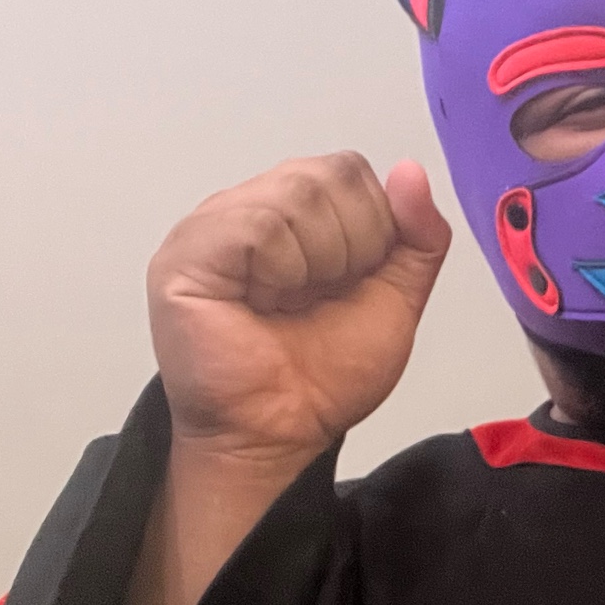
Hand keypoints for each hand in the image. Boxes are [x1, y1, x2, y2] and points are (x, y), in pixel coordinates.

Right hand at [148, 154, 451, 464]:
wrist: (278, 434)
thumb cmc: (323, 378)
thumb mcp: (395, 299)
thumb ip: (418, 238)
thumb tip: (412, 172)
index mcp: (297, 212)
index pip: (351, 170)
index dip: (372, 229)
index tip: (348, 284)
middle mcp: (252, 206)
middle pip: (330, 174)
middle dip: (349, 247)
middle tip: (315, 298)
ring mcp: (213, 224)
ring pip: (297, 194)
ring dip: (314, 264)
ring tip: (284, 304)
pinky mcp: (186, 252)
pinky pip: (258, 225)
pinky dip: (280, 270)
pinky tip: (261, 302)